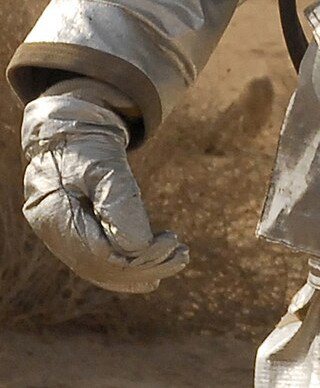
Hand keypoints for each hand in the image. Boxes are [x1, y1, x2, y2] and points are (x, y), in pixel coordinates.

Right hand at [20, 90, 188, 292]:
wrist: (70, 129)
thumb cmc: (87, 142)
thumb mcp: (105, 165)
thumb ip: (119, 203)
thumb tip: (138, 247)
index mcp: (53, 214)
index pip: (97, 254)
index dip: (137, 258)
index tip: (172, 244)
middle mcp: (53, 232)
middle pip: (100, 266)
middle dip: (144, 266)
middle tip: (182, 255)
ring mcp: (61, 235)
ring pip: (100, 268)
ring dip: (140, 270)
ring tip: (178, 258)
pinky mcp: (75, 233)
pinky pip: (99, 261)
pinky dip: (126, 269)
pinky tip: (153, 275)